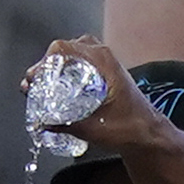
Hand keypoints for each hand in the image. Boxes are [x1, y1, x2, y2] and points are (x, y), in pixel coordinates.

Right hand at [40, 32, 171, 159]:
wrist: (148, 135)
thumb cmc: (130, 128)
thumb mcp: (93, 129)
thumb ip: (65, 125)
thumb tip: (41, 123)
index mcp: (103, 63)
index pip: (65, 48)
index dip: (44, 62)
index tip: (35, 79)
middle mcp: (104, 58)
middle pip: (66, 49)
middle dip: (47, 65)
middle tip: (36, 83)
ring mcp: (105, 65)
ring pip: (73, 55)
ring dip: (56, 68)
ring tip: (43, 86)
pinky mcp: (105, 75)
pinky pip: (81, 64)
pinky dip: (66, 73)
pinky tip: (58, 90)